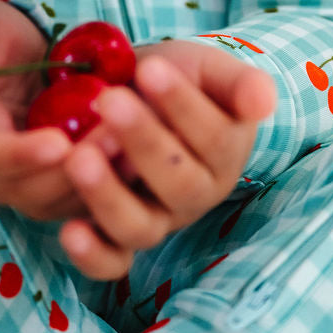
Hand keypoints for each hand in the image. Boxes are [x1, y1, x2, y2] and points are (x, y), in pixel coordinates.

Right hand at [0, 0, 125, 219]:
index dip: (21, 156)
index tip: (57, 144)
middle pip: (31, 189)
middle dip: (75, 170)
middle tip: (117, 140)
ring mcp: (25, 179)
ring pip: (62, 199)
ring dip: (101, 180)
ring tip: (138, 148)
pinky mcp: (55, 177)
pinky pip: (83, 192)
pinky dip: (113, 181)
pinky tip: (147, 155)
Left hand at [58, 40, 277, 281]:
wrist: (136, 96)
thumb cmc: (177, 80)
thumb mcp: (208, 71)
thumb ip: (238, 83)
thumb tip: (263, 102)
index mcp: (226, 155)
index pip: (212, 137)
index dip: (181, 105)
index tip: (149, 68)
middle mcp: (195, 197)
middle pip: (178, 184)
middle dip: (143, 141)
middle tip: (109, 99)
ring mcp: (157, 222)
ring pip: (141, 227)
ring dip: (108, 195)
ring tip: (77, 156)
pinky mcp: (118, 240)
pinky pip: (111, 263)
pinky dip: (92, 254)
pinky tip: (69, 229)